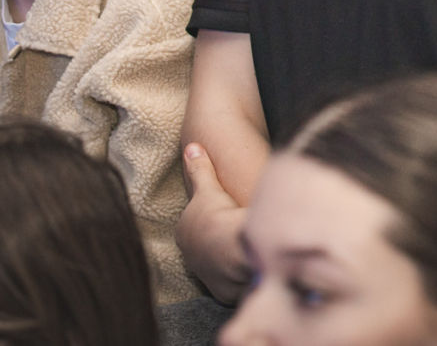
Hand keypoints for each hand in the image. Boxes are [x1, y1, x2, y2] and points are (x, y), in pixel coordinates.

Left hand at [175, 143, 250, 304]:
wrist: (232, 248)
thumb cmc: (218, 215)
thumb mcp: (208, 188)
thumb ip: (199, 169)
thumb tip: (191, 146)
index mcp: (183, 232)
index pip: (196, 224)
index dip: (211, 217)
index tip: (226, 213)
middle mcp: (189, 256)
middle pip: (205, 246)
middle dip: (218, 241)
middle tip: (238, 231)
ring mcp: (205, 274)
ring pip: (218, 265)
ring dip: (229, 260)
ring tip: (248, 249)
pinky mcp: (222, 291)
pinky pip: (232, 282)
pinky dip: (240, 277)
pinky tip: (253, 267)